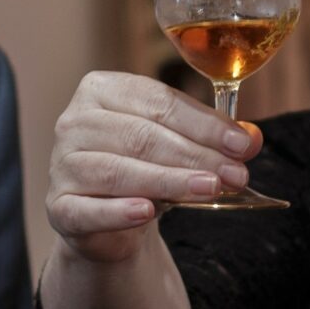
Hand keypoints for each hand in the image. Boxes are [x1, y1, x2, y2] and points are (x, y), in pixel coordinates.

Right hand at [46, 70, 259, 263]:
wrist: (108, 218)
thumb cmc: (145, 167)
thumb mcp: (180, 146)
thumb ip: (211, 138)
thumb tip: (251, 138)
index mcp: (101, 89)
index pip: (157, 101)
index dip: (204, 123)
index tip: (242, 144)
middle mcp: (74, 122)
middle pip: (141, 136)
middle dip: (195, 155)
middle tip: (236, 174)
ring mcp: (62, 164)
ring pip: (119, 171)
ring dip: (170, 181)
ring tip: (212, 190)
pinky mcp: (58, 206)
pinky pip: (87, 210)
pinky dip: (118, 212)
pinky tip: (147, 212)